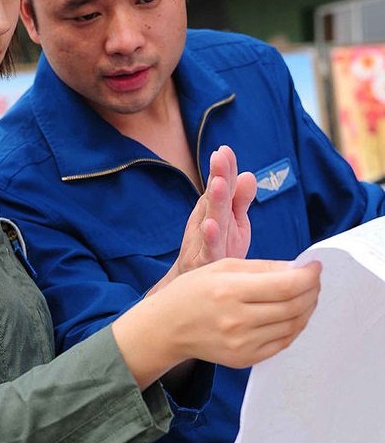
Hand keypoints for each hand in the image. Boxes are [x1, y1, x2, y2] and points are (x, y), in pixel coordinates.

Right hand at [113, 258, 321, 388]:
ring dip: (307, 308)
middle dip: (312, 290)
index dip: (309, 276)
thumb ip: (263, 268)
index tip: (315, 266)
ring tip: (306, 296)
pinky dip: (294, 327)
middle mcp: (237, 320)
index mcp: (231, 291)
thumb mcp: (222, 268)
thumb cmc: (192, 292)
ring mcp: (242, 343)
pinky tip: (292, 314)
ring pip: (293, 326)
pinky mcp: (244, 359)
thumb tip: (299, 269)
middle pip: (294, 306)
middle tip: (314, 280)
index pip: (287, 286)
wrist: (167, 328)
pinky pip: (282, 343)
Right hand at [151, 148, 256, 299]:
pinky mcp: (205, 264)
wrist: (193, 293)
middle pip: (215, 199)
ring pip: (211, 221)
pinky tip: (210, 225)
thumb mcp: (230, 224)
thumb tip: (249, 175)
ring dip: (214, 202)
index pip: (221, 187)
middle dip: (218, 178)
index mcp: (215, 212)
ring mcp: (204, 245)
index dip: (224, 169)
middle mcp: (207, 225)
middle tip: (220, 157)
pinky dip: (209, 238)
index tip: (225, 150)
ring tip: (217, 184)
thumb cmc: (215, 251)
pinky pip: (208, 250)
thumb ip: (239, 200)